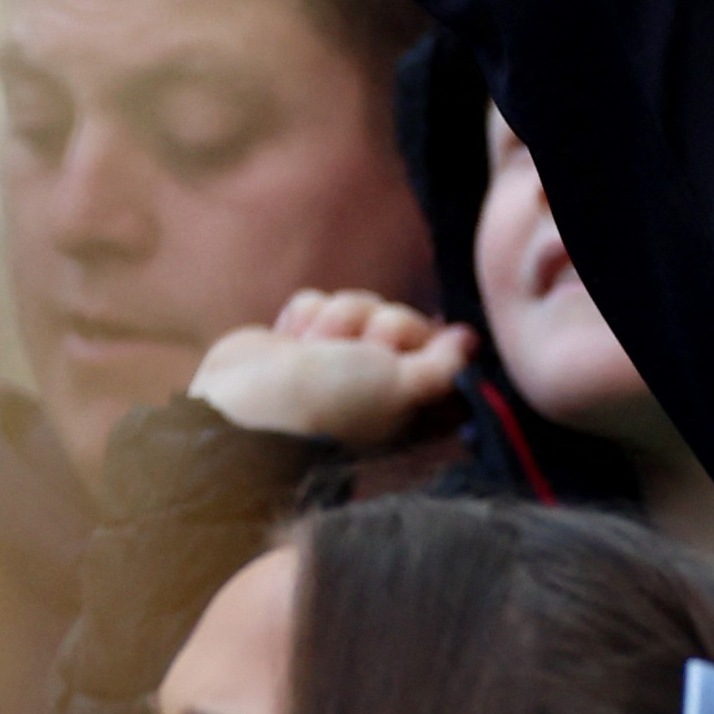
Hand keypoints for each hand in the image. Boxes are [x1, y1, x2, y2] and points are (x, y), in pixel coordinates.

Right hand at [191, 289, 474, 447]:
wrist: (243, 410)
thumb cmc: (328, 406)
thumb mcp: (401, 388)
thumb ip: (443, 366)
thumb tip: (469, 341)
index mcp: (402, 400)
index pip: (435, 342)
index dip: (418, 334)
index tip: (397, 350)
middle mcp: (369, 380)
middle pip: (395, 316)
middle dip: (372, 325)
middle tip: (348, 353)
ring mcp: (330, 360)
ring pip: (356, 303)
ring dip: (336, 320)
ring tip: (312, 351)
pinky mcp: (293, 343)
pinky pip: (314, 303)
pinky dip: (303, 317)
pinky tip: (290, 342)